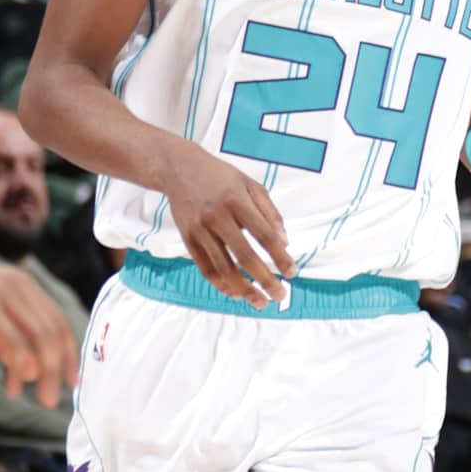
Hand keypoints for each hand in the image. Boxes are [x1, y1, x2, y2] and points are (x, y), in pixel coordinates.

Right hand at [0, 235, 74, 404]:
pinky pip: (12, 343)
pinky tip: (14, 385)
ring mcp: (3, 295)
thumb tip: (27, 370)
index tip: (73, 381)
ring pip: (38, 340)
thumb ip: (8, 336)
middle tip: (53, 400)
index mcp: (25, 286)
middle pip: (52, 334)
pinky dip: (18, 368)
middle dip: (59, 371)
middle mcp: (21, 288)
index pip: (59, 322)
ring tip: (41, 398)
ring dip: (43, 374)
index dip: (69, 354)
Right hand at [161, 149, 293, 307]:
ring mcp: (200, 230)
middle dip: (265, 280)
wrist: (179, 169)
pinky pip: (206, 268)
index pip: (264, 235)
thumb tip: (284, 244)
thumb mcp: (250, 185)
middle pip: (245, 256)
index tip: (292, 272)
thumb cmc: (220, 177)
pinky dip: (221, 284)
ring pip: (224, 268)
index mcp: (237, 201)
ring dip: (244, 289)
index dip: (280, 257)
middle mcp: (218, 217)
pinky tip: (236, 293)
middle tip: (280, 296)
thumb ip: (270, 213)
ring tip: (260, 302)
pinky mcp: (188, 239)